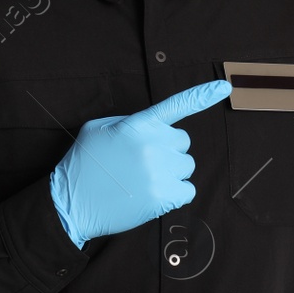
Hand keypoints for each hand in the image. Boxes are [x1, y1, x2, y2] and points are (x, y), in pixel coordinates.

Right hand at [50, 79, 232, 247]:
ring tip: (143, 180)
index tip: (224, 88)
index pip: (176, 105)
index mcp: (137, 124)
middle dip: (169, 150)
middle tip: (143, 163)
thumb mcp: (98, 129)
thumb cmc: (83, 165)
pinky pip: (188, 190)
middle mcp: (153, 145)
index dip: (202, 96)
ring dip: (172, 172)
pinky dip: (175, 193)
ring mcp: (160, 172)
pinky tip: (152, 195)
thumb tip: (153, 128)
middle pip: (183, 143)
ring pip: (187, 167)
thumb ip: (130, 123)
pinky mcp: (163, 197)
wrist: (70, 204)